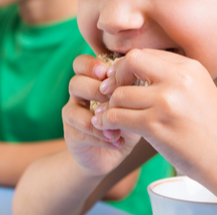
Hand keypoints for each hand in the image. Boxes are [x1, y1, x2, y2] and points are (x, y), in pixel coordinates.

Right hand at [62, 55, 140, 176]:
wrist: (113, 153)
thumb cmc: (127, 121)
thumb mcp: (133, 103)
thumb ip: (133, 88)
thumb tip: (144, 76)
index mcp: (92, 81)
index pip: (82, 63)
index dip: (91, 65)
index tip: (108, 73)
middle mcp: (79, 94)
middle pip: (76, 82)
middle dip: (96, 89)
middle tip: (113, 99)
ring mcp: (73, 113)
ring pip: (73, 108)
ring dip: (97, 114)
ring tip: (117, 125)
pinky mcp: (72, 134)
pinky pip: (81, 130)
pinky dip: (101, 136)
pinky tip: (118, 141)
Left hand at [91, 49, 216, 176]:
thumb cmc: (213, 129)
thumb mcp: (199, 91)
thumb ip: (173, 78)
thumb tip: (136, 70)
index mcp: (190, 67)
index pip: (146, 53)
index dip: (128, 66)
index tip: (122, 80)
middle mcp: (178, 80)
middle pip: (130, 61)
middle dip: (116, 76)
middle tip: (110, 92)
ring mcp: (166, 102)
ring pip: (119, 94)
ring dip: (110, 106)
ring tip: (108, 116)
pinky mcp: (156, 126)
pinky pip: (117, 117)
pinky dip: (107, 122)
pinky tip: (108, 128)